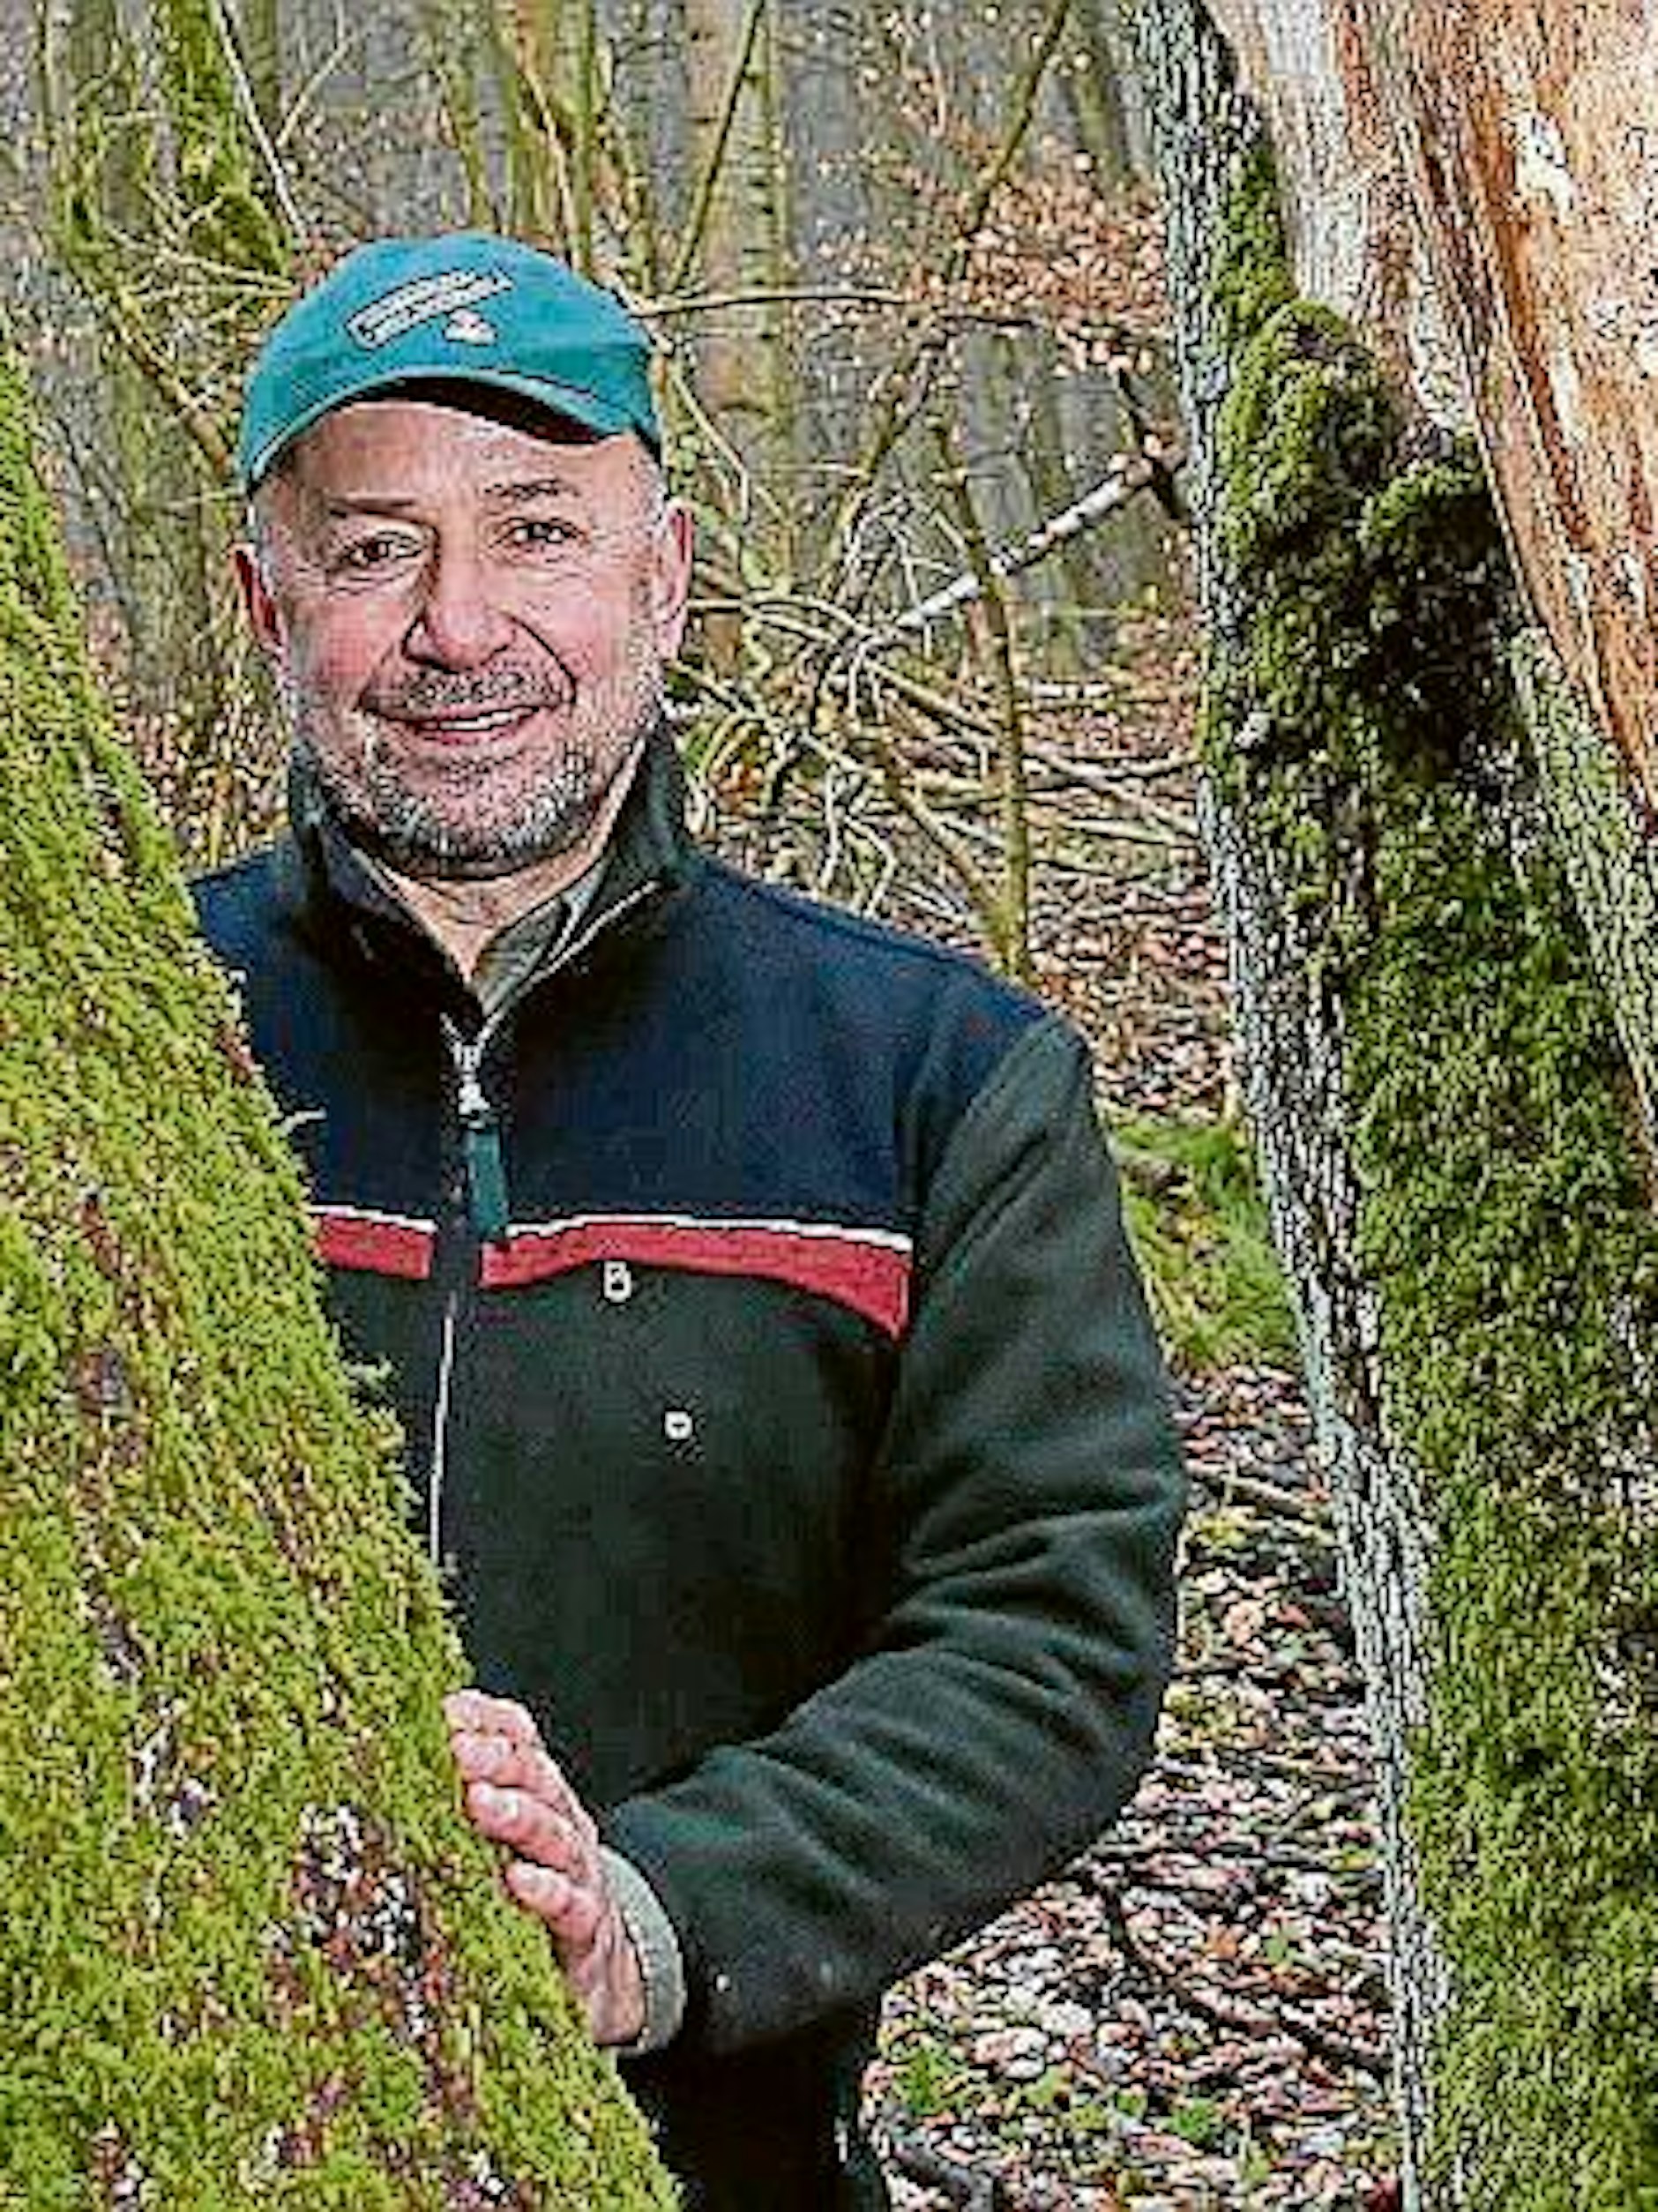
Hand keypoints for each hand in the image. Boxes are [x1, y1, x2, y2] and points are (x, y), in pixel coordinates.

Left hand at [444, 1688, 645, 2046]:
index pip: (520, 1740)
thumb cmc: (531, 1895)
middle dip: (496, 1759)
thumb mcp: (503, 1839)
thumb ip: (469, 1796)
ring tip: (481, 1804)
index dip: (487, 1721)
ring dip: (518, 1815)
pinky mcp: (584, 1928)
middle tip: (458, 1749)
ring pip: (554, 1834)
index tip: (446, 1712)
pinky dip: (547, 1891)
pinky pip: (570, 1905)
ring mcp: (577, 1873)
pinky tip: (519, 1881)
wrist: (600, 1970)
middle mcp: (561, 1823)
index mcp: (539, 1794)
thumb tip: (409, 1748)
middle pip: (536, 1778)